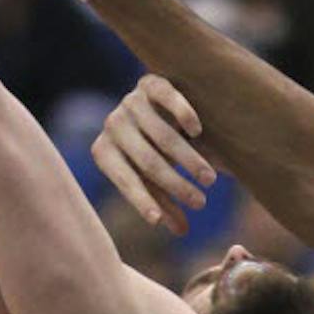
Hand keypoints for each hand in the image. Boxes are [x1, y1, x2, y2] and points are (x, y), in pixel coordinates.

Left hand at [93, 75, 216, 232]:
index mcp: (104, 152)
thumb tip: (181, 231)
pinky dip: (183, 114)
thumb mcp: (153, 178)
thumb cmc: (152, 151)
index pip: (124, 180)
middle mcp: (113, 125)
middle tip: (201, 203)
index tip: (157, 222)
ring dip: (189, 159)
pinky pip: (167, 98)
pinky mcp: (150, 82)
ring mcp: (130, 102)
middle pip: (147, 161)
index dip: (140, 201)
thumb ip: (163, 201)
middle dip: (176, 185)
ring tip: (209, 180)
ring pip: (162, 135)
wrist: (153, 106)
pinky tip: (198, 131)